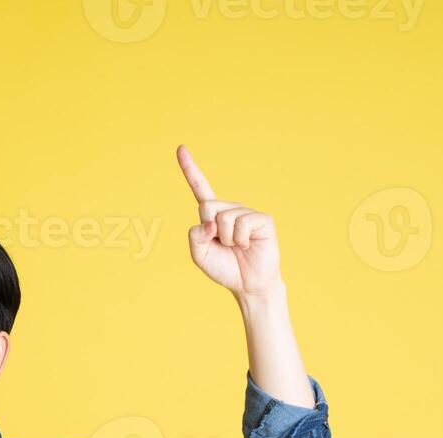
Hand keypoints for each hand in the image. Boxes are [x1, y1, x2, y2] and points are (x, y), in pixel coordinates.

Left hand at [177, 144, 283, 298]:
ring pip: (223, 218)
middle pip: (207, 207)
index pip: (200, 188)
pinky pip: (242, 224)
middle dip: (210, 230)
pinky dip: (240, 240)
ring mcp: (247, 212)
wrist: (247, 284)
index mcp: (213, 214)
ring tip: (237, 247)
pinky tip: (248, 245)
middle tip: (223, 244)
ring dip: (227, 239)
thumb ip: (195, 237)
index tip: (180, 148)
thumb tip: (209, 222)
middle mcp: (230, 208)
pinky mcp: (262, 219)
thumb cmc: (224, 268)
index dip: (190, 169)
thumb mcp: (199, 255)